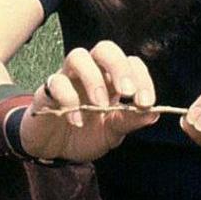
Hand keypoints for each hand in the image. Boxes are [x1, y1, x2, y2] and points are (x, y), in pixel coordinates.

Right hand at [21, 41, 159, 163]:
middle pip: (106, 49)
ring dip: (93, 79)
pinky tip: (77, 121)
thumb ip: (129, 121)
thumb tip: (153, 112)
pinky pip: (56, 83)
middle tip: (127, 93)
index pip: (131, 63)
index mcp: (112, 79)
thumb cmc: (85, 135)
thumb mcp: (112, 133)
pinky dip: (69, 100)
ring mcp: (68, 78)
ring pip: (78, 56)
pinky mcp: (47, 90)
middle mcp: (91, 72)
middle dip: (119, 67)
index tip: (146, 102)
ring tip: (100, 106)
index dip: (142, 78)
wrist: (54, 150)